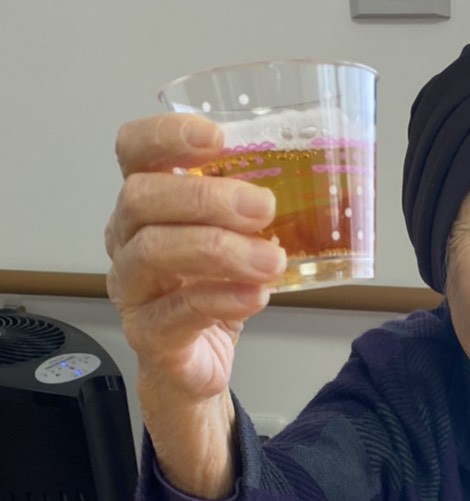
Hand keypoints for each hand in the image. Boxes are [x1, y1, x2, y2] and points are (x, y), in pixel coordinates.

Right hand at [104, 113, 285, 400]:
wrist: (196, 365)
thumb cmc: (211, 293)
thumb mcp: (234, 242)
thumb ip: (253, 211)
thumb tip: (313, 181)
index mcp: (146, 204)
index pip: (133, 150)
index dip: (166, 135)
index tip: (216, 137)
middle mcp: (126, 239)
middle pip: (141, 198)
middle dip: (206, 197)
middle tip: (264, 207)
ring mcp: (131, 287)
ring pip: (153, 252)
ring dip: (219, 249)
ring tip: (270, 260)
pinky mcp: (147, 334)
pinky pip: (177, 310)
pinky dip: (221, 298)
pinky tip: (255, 295)